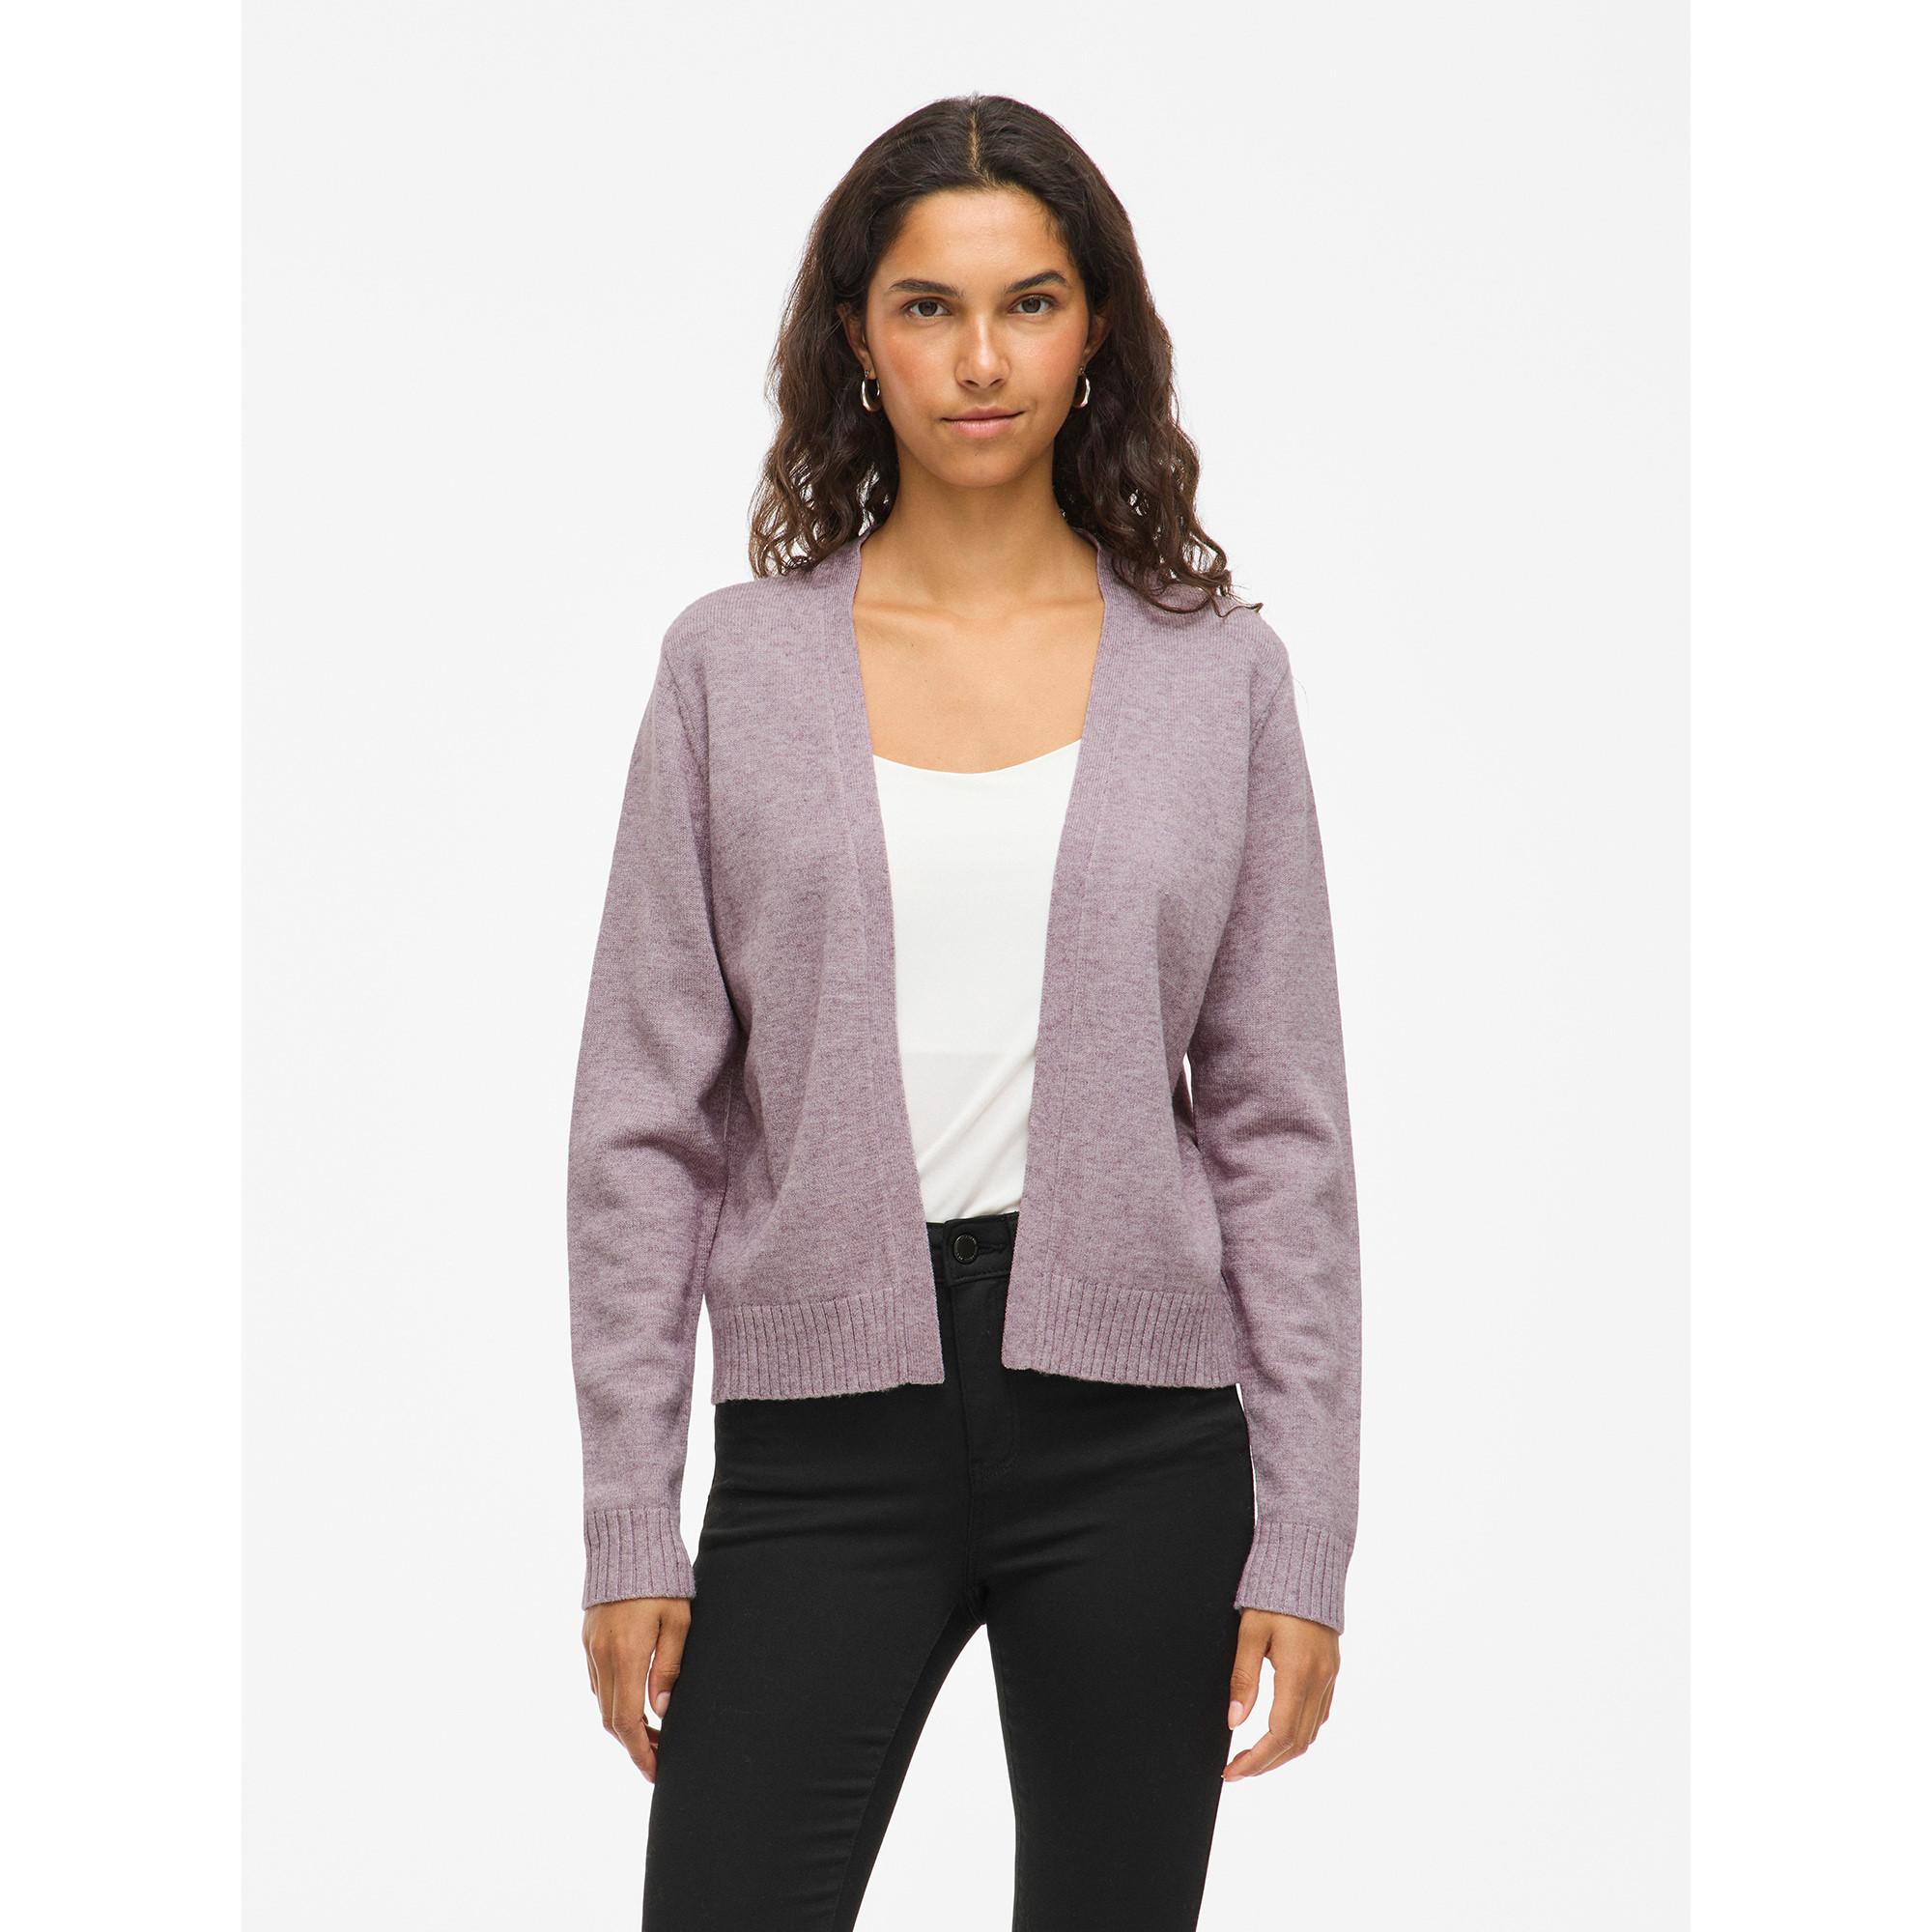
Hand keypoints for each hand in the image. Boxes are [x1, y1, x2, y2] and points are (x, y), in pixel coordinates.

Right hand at [583, 1596, 689, 1781]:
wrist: (627, 1539)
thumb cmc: (662, 1579)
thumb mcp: (678, 1621)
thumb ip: (669, 1667)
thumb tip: (662, 1710)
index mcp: (627, 1654)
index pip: (627, 1720)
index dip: (640, 1752)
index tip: (656, 1770)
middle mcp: (603, 1656)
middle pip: (611, 1719)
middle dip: (634, 1744)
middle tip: (660, 1756)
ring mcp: (591, 1648)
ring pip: (601, 1703)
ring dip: (623, 1725)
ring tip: (653, 1733)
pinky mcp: (587, 1638)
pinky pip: (596, 1682)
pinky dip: (612, 1700)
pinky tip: (634, 1701)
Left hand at [1223, 1609, 1338, 1779]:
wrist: (1307, 1565)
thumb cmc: (1273, 1595)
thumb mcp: (1250, 1632)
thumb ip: (1243, 1679)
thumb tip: (1235, 1721)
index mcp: (1299, 1673)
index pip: (1280, 1735)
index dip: (1256, 1760)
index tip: (1232, 1772)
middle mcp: (1320, 1680)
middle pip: (1297, 1743)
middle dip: (1266, 1763)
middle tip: (1237, 1770)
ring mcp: (1330, 1677)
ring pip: (1311, 1733)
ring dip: (1283, 1752)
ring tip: (1253, 1757)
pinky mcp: (1332, 1671)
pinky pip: (1319, 1715)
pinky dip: (1299, 1732)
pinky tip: (1279, 1732)